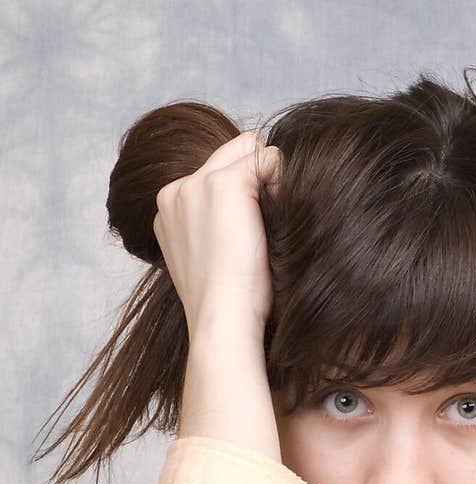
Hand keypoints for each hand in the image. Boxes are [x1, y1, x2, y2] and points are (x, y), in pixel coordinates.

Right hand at [153, 131, 282, 338]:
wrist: (223, 317)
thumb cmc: (227, 304)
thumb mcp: (211, 261)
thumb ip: (215, 229)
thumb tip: (249, 215)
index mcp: (169, 210)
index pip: (212, 174)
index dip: (242, 194)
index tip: (251, 230)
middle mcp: (175, 191)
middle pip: (230, 153)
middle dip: (254, 179)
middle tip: (268, 222)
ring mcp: (197, 183)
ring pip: (248, 150)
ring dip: (267, 181)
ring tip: (271, 224)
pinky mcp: (225, 183)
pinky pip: (269, 159)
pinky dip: (282, 182)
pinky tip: (279, 218)